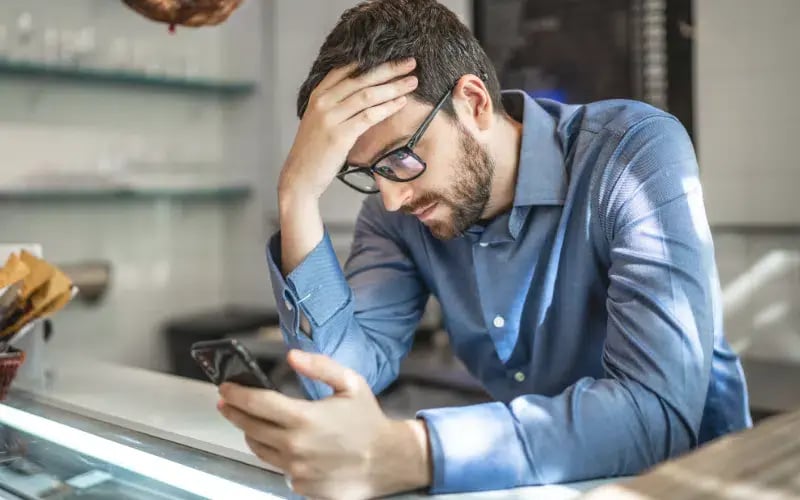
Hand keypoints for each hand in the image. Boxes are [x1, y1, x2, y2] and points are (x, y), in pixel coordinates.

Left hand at [218, 350, 431, 498]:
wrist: (388, 461)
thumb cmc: (369, 422)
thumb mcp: (350, 383)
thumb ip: (319, 366)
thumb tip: (292, 356)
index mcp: (305, 418)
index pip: (257, 403)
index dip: (237, 393)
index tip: (225, 387)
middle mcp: (295, 446)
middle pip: (250, 427)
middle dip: (234, 411)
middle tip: (227, 401)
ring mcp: (296, 470)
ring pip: (259, 448)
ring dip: (251, 433)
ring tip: (251, 421)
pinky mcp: (300, 486)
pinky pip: (277, 467)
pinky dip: (276, 453)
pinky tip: (284, 443)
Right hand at [278, 58, 418, 201]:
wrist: (300, 177)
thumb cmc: (314, 151)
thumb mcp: (319, 120)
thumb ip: (336, 104)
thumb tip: (364, 92)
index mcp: (317, 94)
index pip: (346, 68)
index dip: (372, 60)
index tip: (394, 56)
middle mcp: (322, 102)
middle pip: (361, 78)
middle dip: (389, 69)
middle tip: (411, 63)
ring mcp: (330, 118)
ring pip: (367, 95)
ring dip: (393, 87)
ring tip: (412, 82)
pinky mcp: (339, 135)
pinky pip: (369, 116)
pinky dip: (387, 107)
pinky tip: (401, 103)